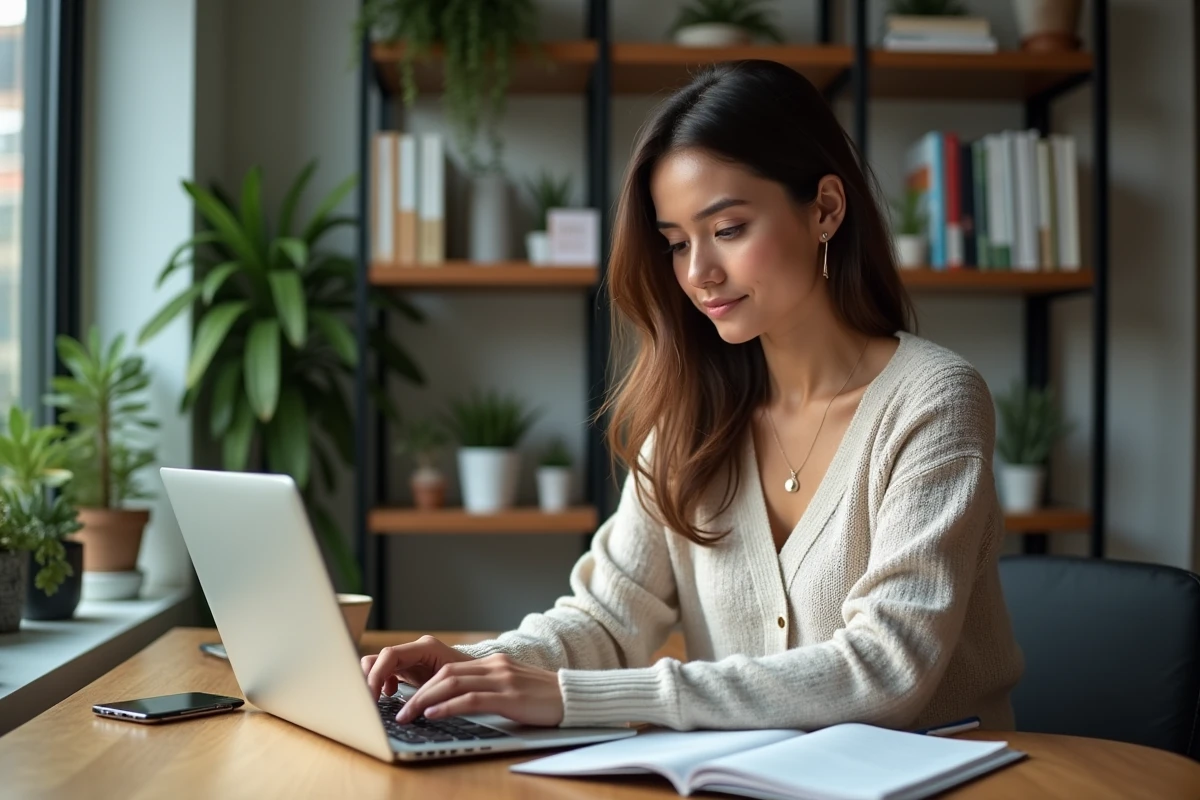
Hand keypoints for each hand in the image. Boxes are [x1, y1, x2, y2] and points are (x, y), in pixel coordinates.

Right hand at [361, 634, 474, 698]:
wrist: (479, 677)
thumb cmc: (469, 681)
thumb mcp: (450, 687)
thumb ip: (429, 694)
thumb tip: (407, 711)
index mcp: (425, 648)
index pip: (390, 655)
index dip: (377, 675)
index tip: (372, 698)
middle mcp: (415, 649)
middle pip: (379, 658)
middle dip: (369, 680)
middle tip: (369, 702)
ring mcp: (410, 657)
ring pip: (379, 664)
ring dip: (374, 681)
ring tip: (378, 699)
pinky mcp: (407, 667)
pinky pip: (385, 671)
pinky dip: (382, 683)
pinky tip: (391, 693)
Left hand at [397, 653, 563, 727]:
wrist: (574, 697)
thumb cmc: (543, 698)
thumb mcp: (512, 687)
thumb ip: (488, 688)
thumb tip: (457, 703)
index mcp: (494, 663)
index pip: (450, 669)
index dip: (424, 684)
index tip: (408, 700)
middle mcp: (495, 666)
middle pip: (446, 673)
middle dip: (419, 692)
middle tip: (400, 709)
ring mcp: (503, 679)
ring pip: (453, 683)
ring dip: (425, 700)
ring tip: (408, 714)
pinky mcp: (510, 697)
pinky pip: (471, 699)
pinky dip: (448, 706)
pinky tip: (433, 714)